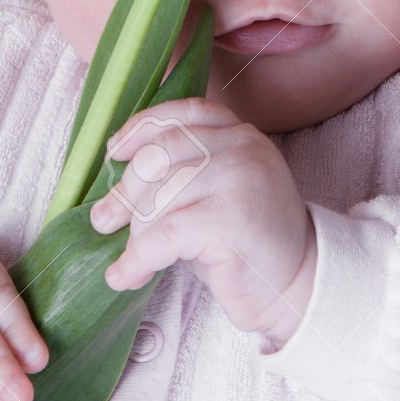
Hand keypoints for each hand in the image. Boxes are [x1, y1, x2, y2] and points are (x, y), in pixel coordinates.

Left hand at [89, 98, 317, 345]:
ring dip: (135, 235)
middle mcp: (242, 147)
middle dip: (125, 192)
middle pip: (159, 155)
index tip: (113, 153)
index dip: (140, 128)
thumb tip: (115, 172)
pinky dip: (137, 259)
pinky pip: (165, 234)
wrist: (296, 286)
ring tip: (131, 261)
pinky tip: (124, 276)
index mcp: (239, 133)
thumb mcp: (212, 193)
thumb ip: (178, 172)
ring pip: (159, 197)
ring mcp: (240, 178)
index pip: (182, 114)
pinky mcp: (232, 218)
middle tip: (104, 220)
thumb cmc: (243, 243)